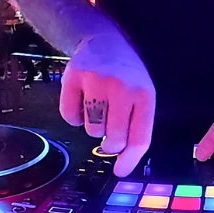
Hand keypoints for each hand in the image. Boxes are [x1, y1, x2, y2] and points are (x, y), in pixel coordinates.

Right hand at [60, 33, 155, 176]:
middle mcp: (122, 87)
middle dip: (110, 141)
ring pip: (91, 130)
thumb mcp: (141, 94)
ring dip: (93, 125)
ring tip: (99, 105)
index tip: (120, 172)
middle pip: (113, 138)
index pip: (140, 137)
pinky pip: (69, 117)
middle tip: (109, 128)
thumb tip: (122, 166)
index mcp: (144, 94)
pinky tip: (82, 99)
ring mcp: (96, 81)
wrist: (103, 40)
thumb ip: (136, 126)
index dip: (129, 159)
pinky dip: (74, 115)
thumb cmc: (126, 75)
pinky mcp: (73, 78)